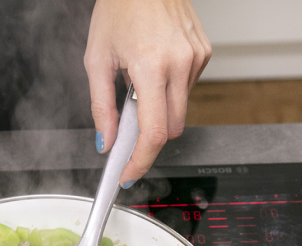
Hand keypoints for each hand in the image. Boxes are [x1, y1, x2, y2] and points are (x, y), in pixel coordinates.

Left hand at [84, 0, 210, 186]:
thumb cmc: (120, 8)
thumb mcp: (97, 59)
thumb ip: (101, 106)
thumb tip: (106, 141)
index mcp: (152, 66)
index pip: (154, 132)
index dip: (141, 160)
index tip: (129, 173)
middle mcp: (181, 63)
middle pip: (172, 128)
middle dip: (149, 136)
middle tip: (126, 129)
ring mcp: (196, 58)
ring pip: (181, 110)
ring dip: (159, 109)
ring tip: (139, 82)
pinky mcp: (203, 53)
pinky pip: (187, 89)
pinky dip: (170, 90)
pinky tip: (154, 68)